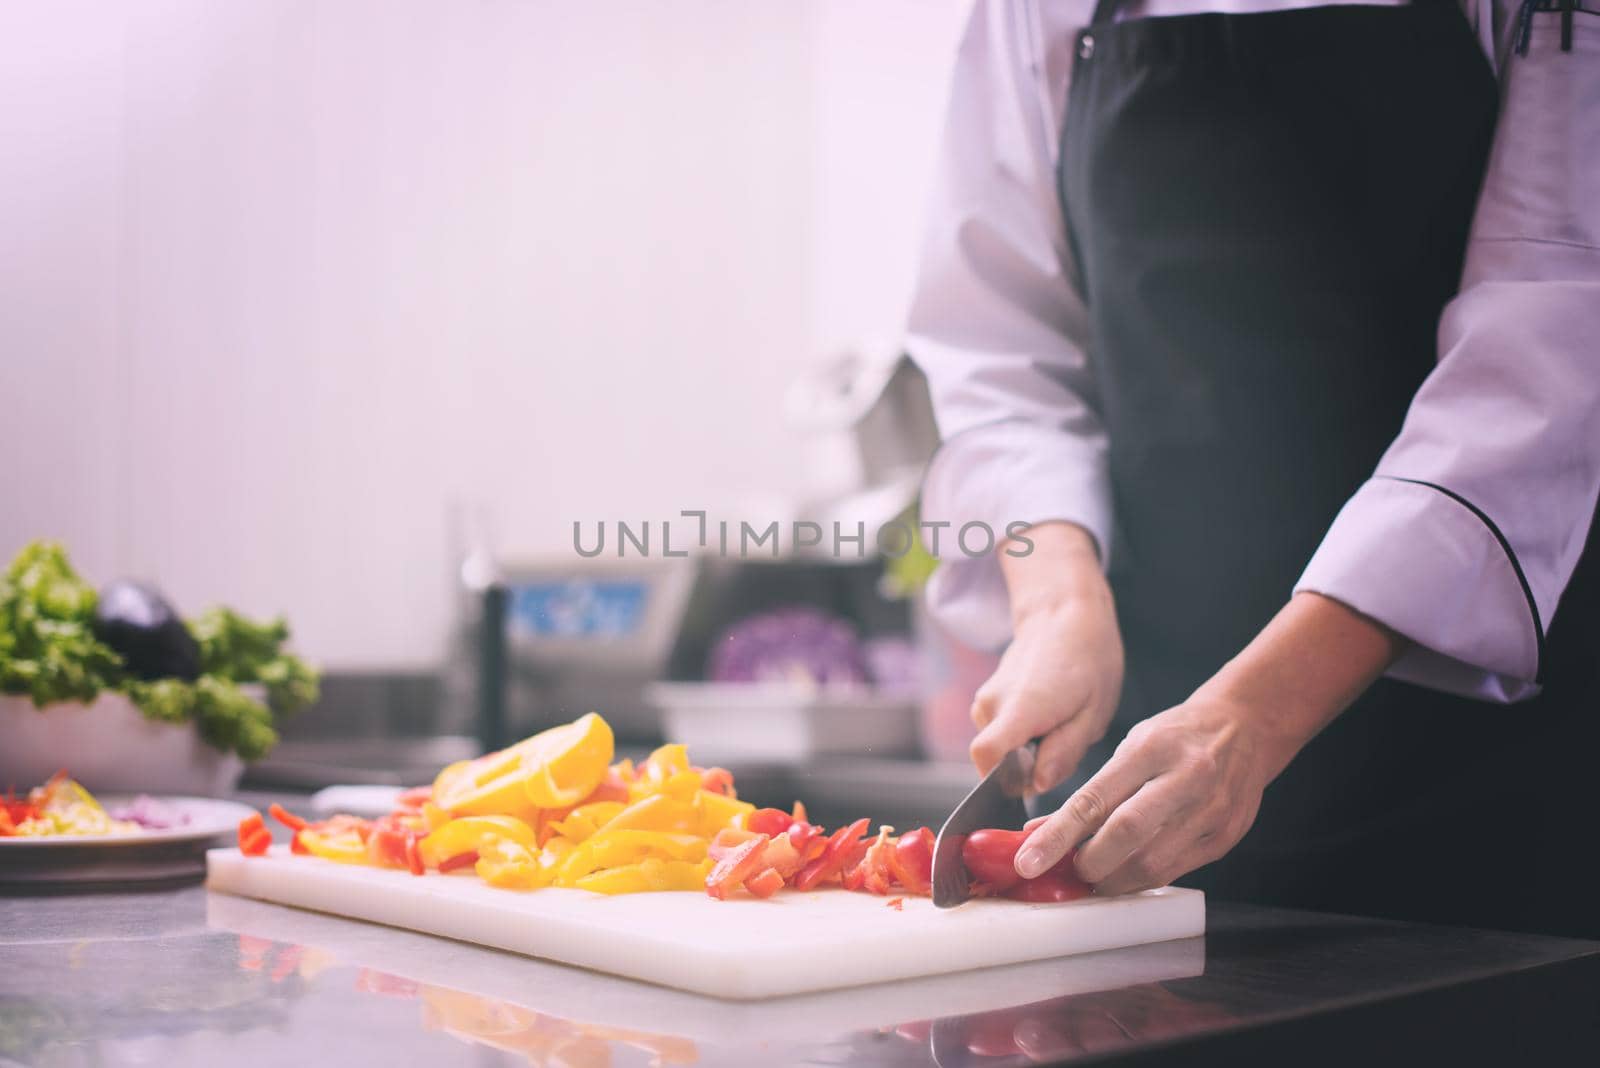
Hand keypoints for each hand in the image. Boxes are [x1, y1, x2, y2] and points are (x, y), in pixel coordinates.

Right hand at [972, 522, 1122, 793]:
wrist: (1065, 616)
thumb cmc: (1088, 661)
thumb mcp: (1093, 713)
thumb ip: (1064, 753)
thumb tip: (1037, 785)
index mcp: (1021, 707)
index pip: (986, 755)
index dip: (1002, 783)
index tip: (1031, 783)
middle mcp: (992, 704)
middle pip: (996, 761)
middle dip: (1028, 770)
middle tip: (1065, 746)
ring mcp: (985, 701)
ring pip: (999, 750)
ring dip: (1026, 753)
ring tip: (1061, 726)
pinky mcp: (987, 701)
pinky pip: (999, 735)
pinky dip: (1021, 739)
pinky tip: (1049, 719)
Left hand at [1016, 693, 1270, 894]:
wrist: (1245, 729)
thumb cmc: (1177, 736)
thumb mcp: (1131, 747)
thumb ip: (1092, 791)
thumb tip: (1042, 833)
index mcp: (1152, 748)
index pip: (1094, 800)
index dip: (1056, 837)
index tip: (1028, 861)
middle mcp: (1185, 779)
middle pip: (1125, 835)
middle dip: (1087, 863)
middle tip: (1067, 870)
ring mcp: (1210, 811)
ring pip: (1151, 863)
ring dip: (1113, 880)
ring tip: (1093, 877)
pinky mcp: (1224, 838)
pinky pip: (1175, 871)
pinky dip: (1141, 880)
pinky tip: (1124, 876)